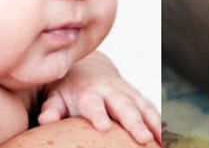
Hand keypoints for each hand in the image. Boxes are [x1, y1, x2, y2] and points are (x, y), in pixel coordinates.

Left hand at [37, 52, 162, 145]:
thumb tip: (44, 120)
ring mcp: (126, 92)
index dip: (98, 114)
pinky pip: (150, 108)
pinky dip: (158, 122)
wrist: (88, 68)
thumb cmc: (68, 88)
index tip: (103, 127)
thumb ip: (51, 108)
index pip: (93, 103)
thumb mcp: (55, 96)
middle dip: (134, 122)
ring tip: (159, 141)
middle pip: (124, 106)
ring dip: (152, 123)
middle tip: (143, 139)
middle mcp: (109, 90)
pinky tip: (163, 139)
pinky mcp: (137, 96)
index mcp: (87, 92)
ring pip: (142, 106)